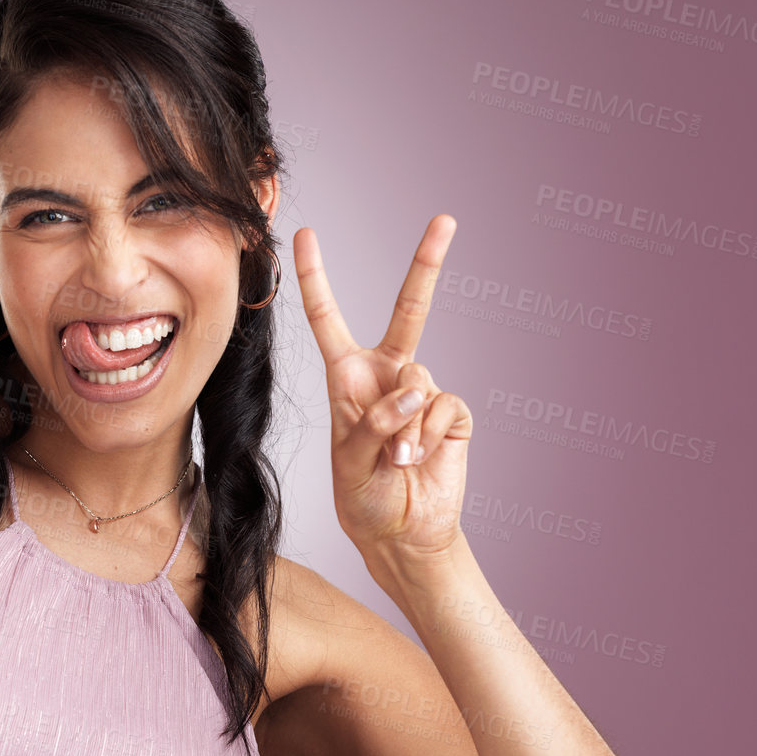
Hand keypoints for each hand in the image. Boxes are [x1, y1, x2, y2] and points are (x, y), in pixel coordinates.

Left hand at [292, 214, 472, 564]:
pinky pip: (442, 406)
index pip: (328, 319)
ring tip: (395, 460)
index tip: (304, 235)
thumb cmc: (364, 499)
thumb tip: (412, 391)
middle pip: (409, 311)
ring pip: (418, 380)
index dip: (315, 278)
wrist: (402, 535)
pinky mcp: (452, 414)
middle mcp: (387, 376)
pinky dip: (426, 435)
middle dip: (427, 265)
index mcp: (347, 378)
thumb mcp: (348, 463)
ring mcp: (423, 392)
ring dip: (403, 425)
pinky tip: (416, 460)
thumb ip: (371, 424)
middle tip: (446, 220)